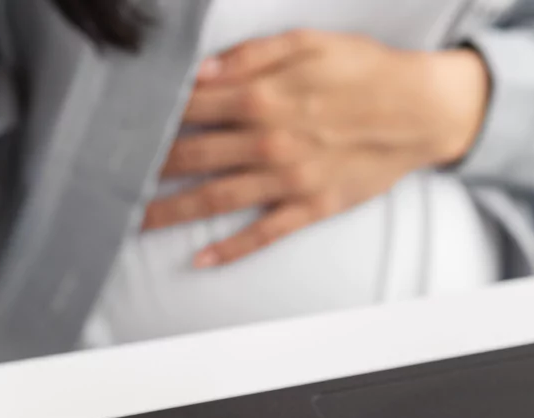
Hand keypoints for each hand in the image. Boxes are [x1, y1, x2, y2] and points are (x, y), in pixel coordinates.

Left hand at [142, 30, 488, 266]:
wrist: (423, 110)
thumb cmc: (365, 71)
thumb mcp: (310, 42)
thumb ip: (252, 55)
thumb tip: (202, 71)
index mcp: (264, 96)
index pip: (192, 108)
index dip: (154, 116)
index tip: (122, 125)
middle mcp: (269, 141)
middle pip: (192, 156)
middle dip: (148, 167)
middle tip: (110, 178)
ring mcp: (289, 179)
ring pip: (216, 197)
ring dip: (172, 210)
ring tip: (135, 220)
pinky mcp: (311, 206)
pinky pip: (264, 232)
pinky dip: (231, 247)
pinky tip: (200, 258)